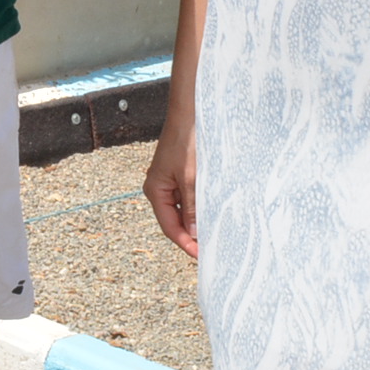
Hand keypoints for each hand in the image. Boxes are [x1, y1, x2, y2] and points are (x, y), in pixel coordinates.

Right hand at [144, 108, 198, 259]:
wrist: (190, 113)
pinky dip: (199, 207)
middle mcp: (159, 188)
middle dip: (191, 235)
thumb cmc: (186, 142)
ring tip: (213, 234)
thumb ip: (192, 207)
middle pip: (174, 220)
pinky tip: (212, 212)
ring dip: (196, 222)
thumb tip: (192, 233)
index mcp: (156, 190)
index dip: (185, 243)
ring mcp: (170, 181)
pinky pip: (188, 197)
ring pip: (183, 210)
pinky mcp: (180, 174)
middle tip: (210, 249)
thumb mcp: (191, 178)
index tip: (200, 256)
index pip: (169, 226)